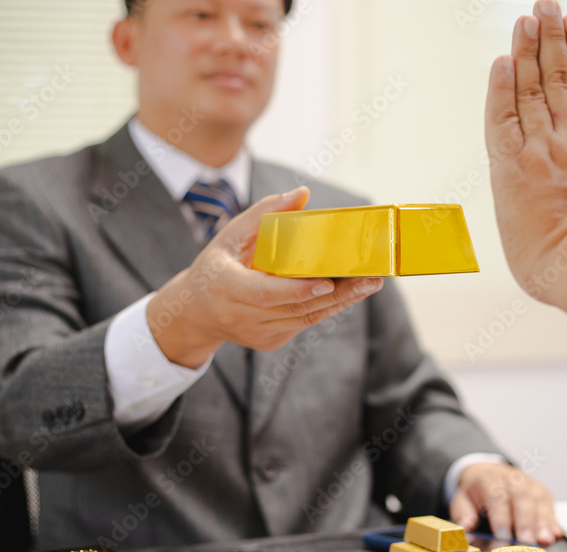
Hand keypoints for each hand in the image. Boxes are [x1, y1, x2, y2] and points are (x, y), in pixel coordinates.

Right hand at [149, 187, 383, 367]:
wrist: (196, 311)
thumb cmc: (217, 265)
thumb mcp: (232, 234)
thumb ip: (266, 213)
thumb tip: (303, 194)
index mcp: (225, 286)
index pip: (265, 293)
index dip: (297, 290)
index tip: (327, 282)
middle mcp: (240, 316)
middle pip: (296, 308)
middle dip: (338, 294)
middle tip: (370, 278)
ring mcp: (257, 333)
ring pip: (305, 318)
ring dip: (340, 301)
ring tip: (369, 283)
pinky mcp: (270, 342)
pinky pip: (304, 323)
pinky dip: (326, 306)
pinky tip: (349, 292)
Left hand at [450, 462, 562, 544]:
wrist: (488, 470)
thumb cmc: (476, 490)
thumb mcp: (461, 498)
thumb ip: (462, 513)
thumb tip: (466, 527)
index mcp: (490, 480)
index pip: (497, 499)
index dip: (501, 520)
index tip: (503, 539)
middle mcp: (512, 479)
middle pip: (522, 498)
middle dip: (526, 521)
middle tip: (528, 542)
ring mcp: (530, 484)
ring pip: (539, 500)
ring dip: (543, 521)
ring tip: (546, 540)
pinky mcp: (542, 491)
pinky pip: (550, 504)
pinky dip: (553, 519)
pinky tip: (556, 534)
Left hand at [484, 0, 566, 304]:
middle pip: (559, 80)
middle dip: (551, 38)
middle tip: (545, 4)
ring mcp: (542, 154)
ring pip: (532, 91)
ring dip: (526, 51)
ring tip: (525, 18)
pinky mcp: (512, 170)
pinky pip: (501, 120)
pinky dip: (500, 89)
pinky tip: (501, 61)